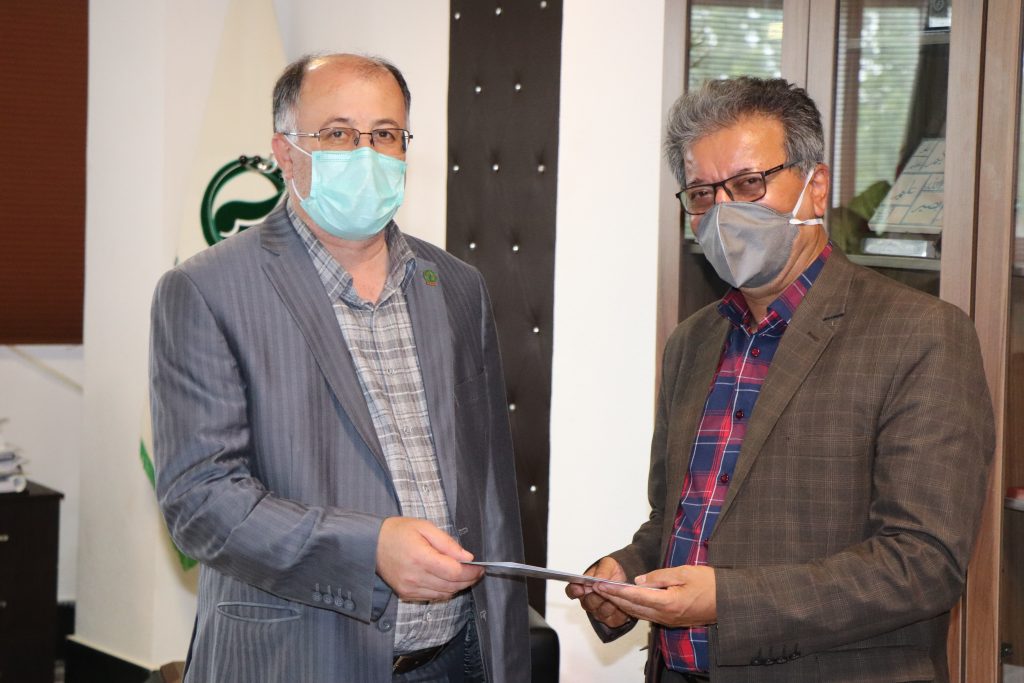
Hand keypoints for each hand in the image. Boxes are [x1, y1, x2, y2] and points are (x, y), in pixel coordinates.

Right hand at [375, 517, 483, 600]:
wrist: (370, 544)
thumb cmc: (398, 531)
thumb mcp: (424, 527)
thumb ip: (447, 542)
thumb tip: (467, 557)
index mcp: (420, 557)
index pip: (454, 572)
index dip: (471, 571)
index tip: (480, 567)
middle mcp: (415, 576)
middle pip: (452, 585)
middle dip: (469, 579)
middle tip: (477, 571)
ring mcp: (410, 588)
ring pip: (444, 593)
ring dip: (458, 586)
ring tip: (464, 575)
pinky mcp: (406, 594)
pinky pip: (433, 596)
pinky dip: (445, 590)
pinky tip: (447, 580)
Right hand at [565, 557, 631, 628]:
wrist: (625, 580)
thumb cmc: (612, 572)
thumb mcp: (608, 565)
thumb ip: (602, 571)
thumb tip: (598, 579)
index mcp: (582, 586)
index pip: (572, 591)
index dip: (574, 591)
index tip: (580, 589)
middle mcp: (588, 601)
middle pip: (588, 603)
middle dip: (598, 596)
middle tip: (606, 588)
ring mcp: (598, 612)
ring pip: (601, 612)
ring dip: (610, 603)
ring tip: (616, 594)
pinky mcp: (610, 620)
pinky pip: (614, 619)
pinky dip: (620, 611)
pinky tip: (622, 603)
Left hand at [592, 564, 716, 627]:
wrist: (729, 601)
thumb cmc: (710, 584)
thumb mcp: (684, 572)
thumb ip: (659, 576)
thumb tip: (639, 580)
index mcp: (668, 603)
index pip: (635, 596)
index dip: (615, 590)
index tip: (600, 584)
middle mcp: (666, 615)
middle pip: (633, 607)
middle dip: (613, 597)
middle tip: (596, 588)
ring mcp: (669, 620)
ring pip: (639, 613)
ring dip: (621, 604)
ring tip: (606, 593)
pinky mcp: (672, 621)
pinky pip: (648, 615)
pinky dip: (634, 608)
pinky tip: (626, 601)